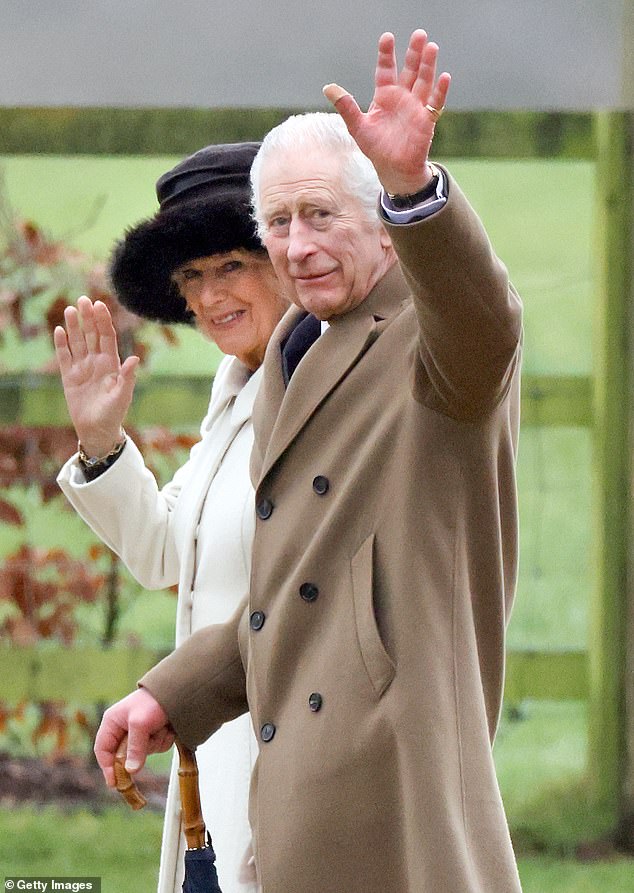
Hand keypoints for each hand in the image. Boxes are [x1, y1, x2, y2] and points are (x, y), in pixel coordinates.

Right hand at [54, 296, 138, 456]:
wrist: (97, 430)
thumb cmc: (114, 414)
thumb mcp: (122, 396)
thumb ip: (127, 377)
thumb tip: (135, 359)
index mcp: (112, 364)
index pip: (107, 337)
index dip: (103, 321)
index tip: (99, 305)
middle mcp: (97, 362)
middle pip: (92, 335)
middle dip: (88, 318)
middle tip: (83, 299)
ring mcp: (82, 368)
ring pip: (78, 342)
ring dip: (74, 326)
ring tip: (70, 309)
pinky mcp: (69, 377)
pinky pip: (64, 357)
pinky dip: (61, 344)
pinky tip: (59, 330)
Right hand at [94, 688, 173, 785]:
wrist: (179, 690)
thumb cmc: (153, 701)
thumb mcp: (140, 724)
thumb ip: (135, 748)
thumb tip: (130, 771)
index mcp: (113, 722)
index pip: (103, 750)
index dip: (107, 767)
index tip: (115, 783)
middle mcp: (124, 728)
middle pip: (124, 755)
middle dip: (139, 751)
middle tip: (147, 747)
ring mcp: (140, 732)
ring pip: (143, 753)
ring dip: (155, 743)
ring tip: (161, 726)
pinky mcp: (154, 734)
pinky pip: (157, 747)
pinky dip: (164, 740)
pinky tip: (168, 727)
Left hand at [323, 29, 450, 195]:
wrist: (393, 170)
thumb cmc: (376, 148)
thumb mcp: (358, 127)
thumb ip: (346, 106)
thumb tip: (328, 88)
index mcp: (384, 96)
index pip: (386, 70)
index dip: (386, 54)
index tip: (387, 38)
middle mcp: (402, 98)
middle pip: (409, 70)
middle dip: (414, 53)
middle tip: (419, 33)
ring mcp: (416, 108)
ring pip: (424, 81)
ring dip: (428, 66)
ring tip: (431, 47)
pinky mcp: (426, 121)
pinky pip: (435, 103)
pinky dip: (440, 91)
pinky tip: (444, 77)